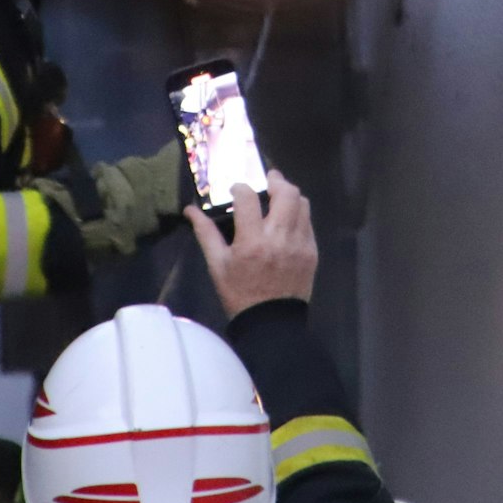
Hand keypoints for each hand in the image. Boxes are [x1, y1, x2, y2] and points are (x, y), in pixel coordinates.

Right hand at [184, 170, 316, 318]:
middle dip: (276, 180)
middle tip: (267, 179)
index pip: (248, 198)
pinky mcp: (312, 251)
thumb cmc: (239, 294)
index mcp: (252, 242)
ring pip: (303, 204)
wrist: (271, 323)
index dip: (240, 187)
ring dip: (290, 195)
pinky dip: (298, 214)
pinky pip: (308, 222)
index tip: (236, 190)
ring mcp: (300, 244)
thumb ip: (206, 233)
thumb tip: (190, 209)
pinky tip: (287, 219)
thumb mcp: (217, 265)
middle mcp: (279, 238)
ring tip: (278, 197)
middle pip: (287, 193)